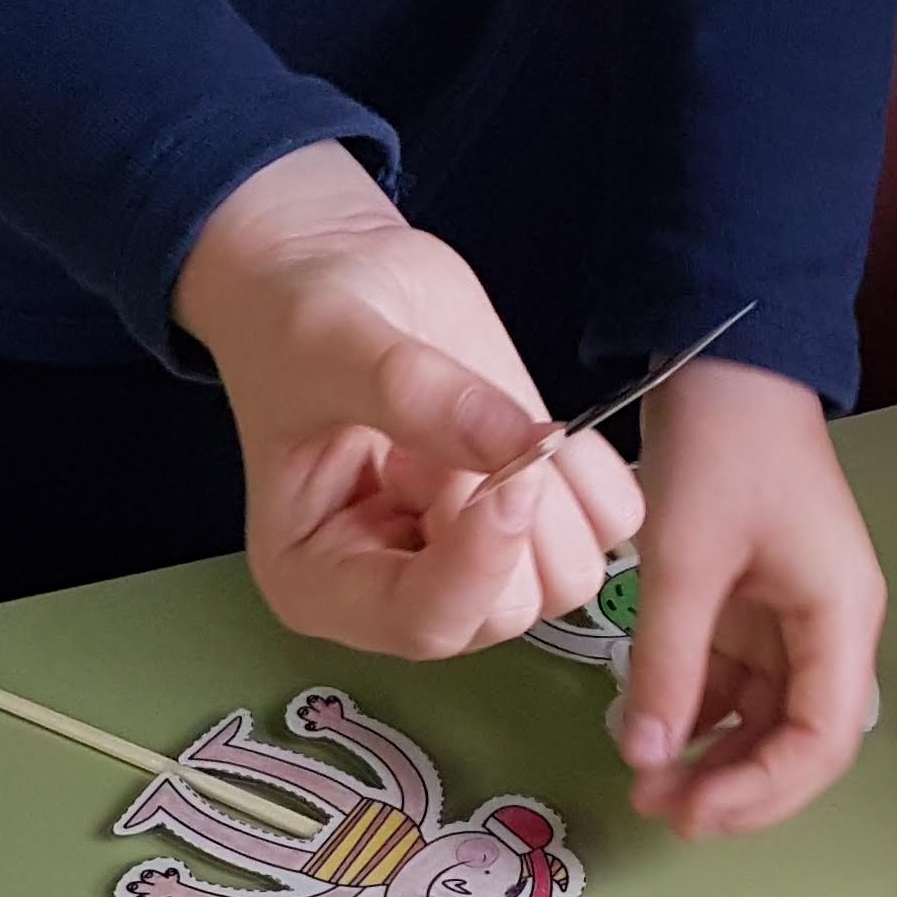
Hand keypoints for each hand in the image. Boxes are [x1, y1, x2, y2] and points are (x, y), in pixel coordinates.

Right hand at [177, 143, 642, 657]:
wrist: (326, 274)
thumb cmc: (289, 316)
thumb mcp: (326, 340)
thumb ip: (411, 393)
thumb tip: (519, 445)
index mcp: (321, 582)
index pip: (425, 622)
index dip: (482, 562)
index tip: (512, 475)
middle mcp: (400, 590)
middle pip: (509, 609)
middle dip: (508, 512)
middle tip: (455, 420)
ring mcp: (471, 560)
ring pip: (566, 577)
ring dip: (550, 491)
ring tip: (475, 419)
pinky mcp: (526, 518)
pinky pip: (607, 526)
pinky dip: (592, 472)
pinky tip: (530, 418)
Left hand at [615, 359, 887, 835]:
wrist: (728, 362)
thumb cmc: (723, 448)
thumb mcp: (685, 559)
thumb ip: (669, 665)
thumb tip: (647, 758)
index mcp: (840, 619)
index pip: (822, 741)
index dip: (761, 792)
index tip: (692, 811)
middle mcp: (831, 632)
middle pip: (802, 745)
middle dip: (738, 788)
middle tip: (662, 811)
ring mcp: (795, 623)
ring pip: (767, 722)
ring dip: (715, 759)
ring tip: (648, 782)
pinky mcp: (758, 610)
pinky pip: (738, 686)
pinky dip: (700, 716)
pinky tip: (650, 732)